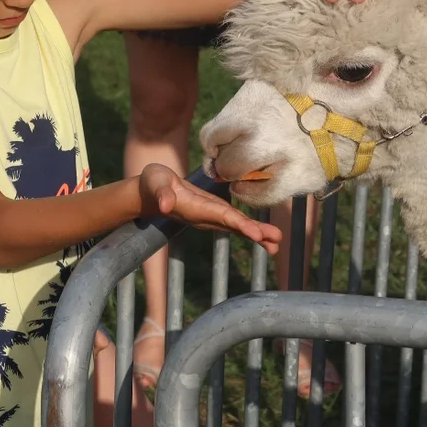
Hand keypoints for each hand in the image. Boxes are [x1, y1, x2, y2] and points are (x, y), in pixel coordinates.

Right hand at [140, 164, 281, 253]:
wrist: (149, 192)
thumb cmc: (152, 184)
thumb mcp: (155, 183)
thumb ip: (161, 193)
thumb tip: (164, 205)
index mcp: (195, 209)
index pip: (221, 217)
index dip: (240, 225)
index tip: (256, 234)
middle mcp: (205, 217)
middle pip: (234, 226)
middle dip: (255, 234)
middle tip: (276, 243)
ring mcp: (209, 216)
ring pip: (236, 226)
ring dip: (257, 234)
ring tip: (276, 243)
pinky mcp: (213, 212)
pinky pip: (234, 222)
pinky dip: (249, 227)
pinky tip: (263, 234)